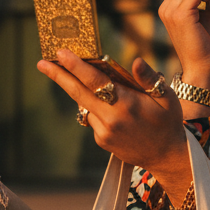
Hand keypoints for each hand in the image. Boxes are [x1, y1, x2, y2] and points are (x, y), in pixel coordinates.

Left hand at [36, 50, 192, 205]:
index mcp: (127, 105)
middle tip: (41, 62)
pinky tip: (111, 109)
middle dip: (59, 76)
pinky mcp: (102, 141)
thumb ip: (148, 79)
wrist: (166, 156)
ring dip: (82, 91)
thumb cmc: (168, 122)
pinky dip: (96, 108)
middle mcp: (111, 119)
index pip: (96, 81)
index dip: (76, 66)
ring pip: (85, 105)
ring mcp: (104, 132)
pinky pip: (92, 118)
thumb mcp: (167, 97)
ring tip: (85, 81)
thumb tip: (135, 60)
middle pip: (78, 93)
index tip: (60, 53)